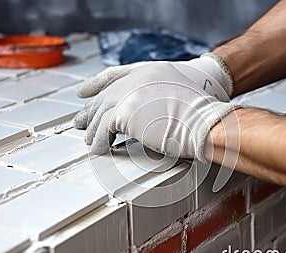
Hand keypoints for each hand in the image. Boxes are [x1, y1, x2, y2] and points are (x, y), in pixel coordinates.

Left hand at [74, 53, 232, 132]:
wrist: (205, 122)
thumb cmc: (199, 115)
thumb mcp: (176, 93)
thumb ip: (154, 94)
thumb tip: (140, 113)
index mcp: (149, 70)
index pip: (114, 74)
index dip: (96, 83)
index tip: (82, 91)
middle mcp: (136, 78)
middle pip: (105, 95)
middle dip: (91, 111)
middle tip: (80, 122)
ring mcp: (130, 93)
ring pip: (102, 113)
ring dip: (94, 130)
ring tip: (90, 141)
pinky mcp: (125, 112)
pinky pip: (105, 130)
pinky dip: (100, 143)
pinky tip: (99, 150)